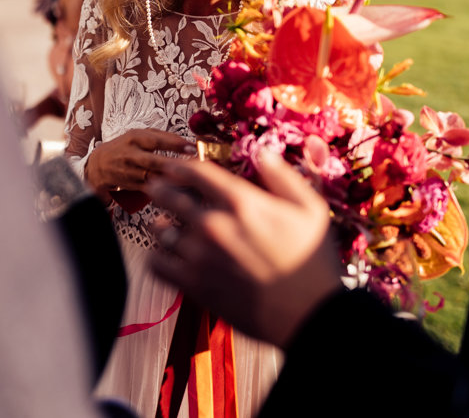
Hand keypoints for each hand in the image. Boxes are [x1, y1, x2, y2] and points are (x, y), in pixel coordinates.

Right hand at [85, 129, 194, 194]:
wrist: (100, 165)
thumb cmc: (125, 147)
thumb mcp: (138, 135)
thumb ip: (161, 136)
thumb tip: (186, 142)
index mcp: (135, 138)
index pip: (157, 140)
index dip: (175, 144)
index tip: (192, 148)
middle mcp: (132, 155)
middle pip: (155, 162)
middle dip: (177, 164)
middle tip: (197, 166)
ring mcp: (131, 172)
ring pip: (154, 178)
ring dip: (174, 179)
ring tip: (193, 178)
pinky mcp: (133, 186)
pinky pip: (152, 188)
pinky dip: (166, 189)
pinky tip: (181, 189)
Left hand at [146, 153, 341, 348]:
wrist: (310, 316)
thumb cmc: (314, 262)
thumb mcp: (311, 209)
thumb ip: (283, 176)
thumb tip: (263, 152)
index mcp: (242, 202)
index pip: (196, 172)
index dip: (178, 166)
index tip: (171, 166)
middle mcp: (215, 224)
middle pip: (171, 196)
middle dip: (160, 188)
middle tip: (155, 187)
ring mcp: (201, 256)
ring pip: (160, 230)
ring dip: (159, 223)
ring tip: (161, 222)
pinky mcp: (195, 285)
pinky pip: (158, 264)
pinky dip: (157, 256)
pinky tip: (164, 254)